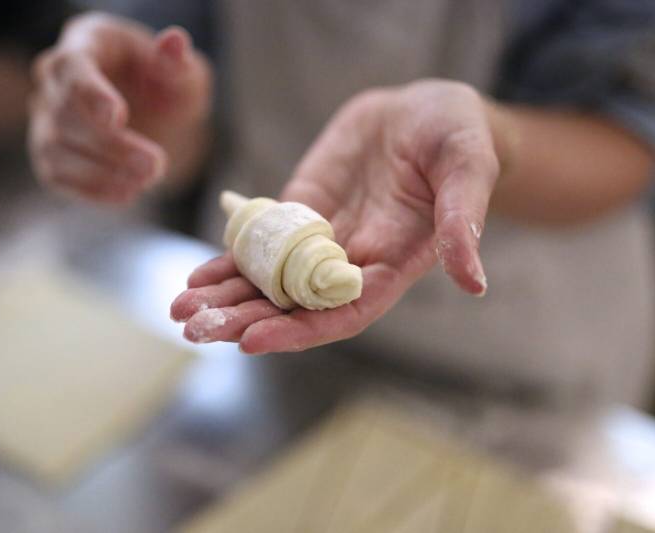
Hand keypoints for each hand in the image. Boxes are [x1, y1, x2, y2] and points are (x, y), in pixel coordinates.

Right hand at [28, 12, 211, 203]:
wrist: (160, 121)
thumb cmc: (167, 87)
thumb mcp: (184, 72)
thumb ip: (178, 62)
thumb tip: (175, 41)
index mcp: (86, 41)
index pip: (72, 65)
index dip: (91, 93)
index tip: (118, 118)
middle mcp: (55, 78)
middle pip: (65, 113)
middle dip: (111, 144)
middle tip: (155, 165)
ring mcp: (47, 117)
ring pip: (55, 148)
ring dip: (101, 172)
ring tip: (147, 181)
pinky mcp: (50, 154)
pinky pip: (57, 176)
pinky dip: (91, 190)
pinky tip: (127, 193)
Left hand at [171, 80, 503, 353]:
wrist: (424, 110)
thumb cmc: (458, 138)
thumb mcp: (469, 170)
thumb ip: (463, 223)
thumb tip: (474, 282)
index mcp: (392, 264)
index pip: (342, 312)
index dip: (299, 329)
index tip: (252, 340)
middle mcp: (351, 261)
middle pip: (294, 305)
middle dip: (244, 318)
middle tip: (195, 329)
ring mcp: (321, 238)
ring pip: (269, 280)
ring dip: (226, 297)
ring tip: (180, 308)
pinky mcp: (301, 210)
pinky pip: (261, 244)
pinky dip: (229, 260)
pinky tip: (196, 276)